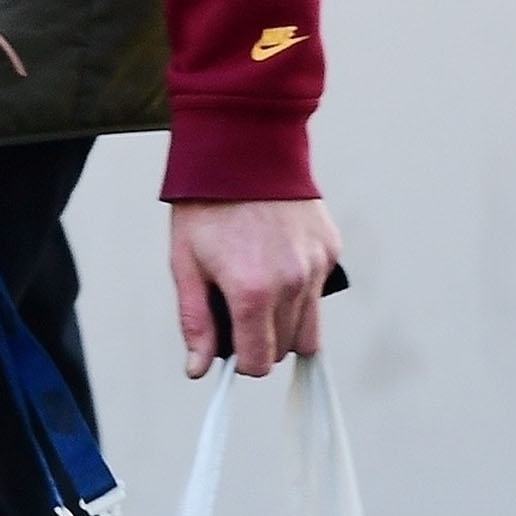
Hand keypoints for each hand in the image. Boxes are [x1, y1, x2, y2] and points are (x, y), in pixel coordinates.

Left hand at [170, 196, 341, 380]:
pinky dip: (301, 289)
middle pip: (287, 348)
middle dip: (263, 341)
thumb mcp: (186, 263)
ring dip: (286, 321)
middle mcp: (291, 283)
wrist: (243, 148)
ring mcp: (316, 266)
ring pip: (310, 326)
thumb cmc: (208, 202)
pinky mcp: (330, 249)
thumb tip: (198, 367)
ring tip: (260, 288)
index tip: (232, 347)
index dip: (242, 361)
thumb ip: (195, 321)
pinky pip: (319, 290)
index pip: (259, 361)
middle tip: (240, 312)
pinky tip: (277, 261)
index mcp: (252, 291)